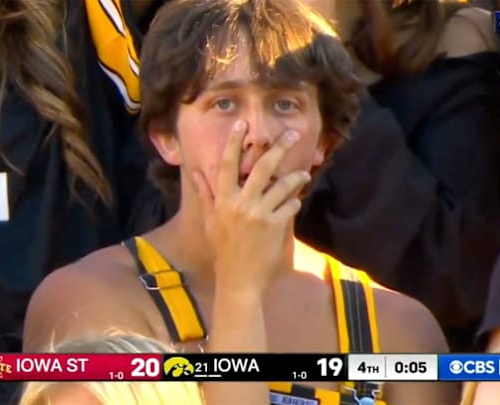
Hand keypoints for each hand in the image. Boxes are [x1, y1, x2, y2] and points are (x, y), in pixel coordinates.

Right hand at [192, 120, 310, 296]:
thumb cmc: (223, 250)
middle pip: (261, 167)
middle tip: (292, 133)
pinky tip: (296, 203)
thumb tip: (196, 172)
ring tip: (304, 174)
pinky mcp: (274, 226)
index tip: (241, 124)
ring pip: (282, 185)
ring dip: (295, 177)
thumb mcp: (211, 221)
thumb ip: (206, 195)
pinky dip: (294, 203)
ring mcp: (259, 214)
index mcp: (223, 200)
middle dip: (278, 148)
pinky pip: (290, 207)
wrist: (238, 280)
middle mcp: (240, 203)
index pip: (227, 165)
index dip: (233, 143)